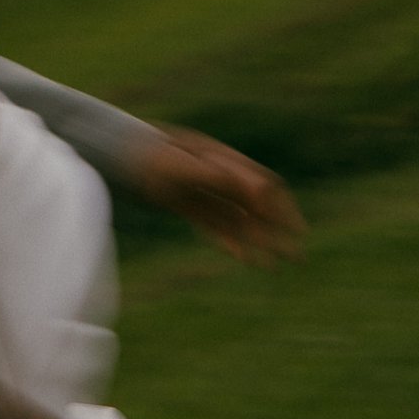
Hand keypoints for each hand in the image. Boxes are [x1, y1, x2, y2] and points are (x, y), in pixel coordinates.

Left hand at [126, 127, 304, 264]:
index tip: (299, 232)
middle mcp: (220, 178)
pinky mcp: (187, 204)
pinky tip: (242, 257)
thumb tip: (258, 192)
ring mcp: (204, 192)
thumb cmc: (153, 154)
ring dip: (257, 242)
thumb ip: (220, 178)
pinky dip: (229, 241)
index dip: (284, 211)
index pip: (266, 189)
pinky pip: (214, 225)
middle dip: (278, 233)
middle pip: (257, 209)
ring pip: (238, 222)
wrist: (120, 153)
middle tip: (296, 257)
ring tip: (272, 266)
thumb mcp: (186, 166)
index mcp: (227, 163)